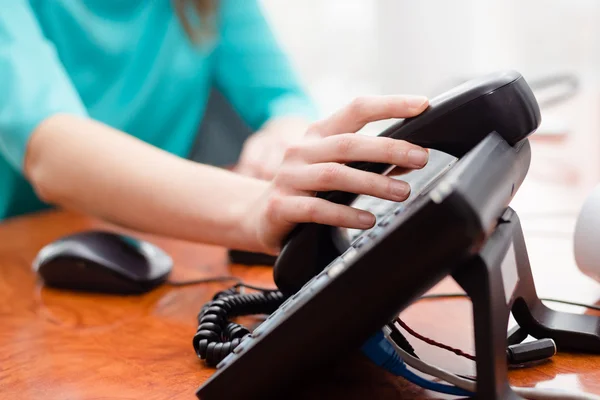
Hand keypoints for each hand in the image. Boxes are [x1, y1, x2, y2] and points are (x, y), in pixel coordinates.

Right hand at [245, 95, 430, 253]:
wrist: (259, 217)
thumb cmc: (306, 190)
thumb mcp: (334, 169)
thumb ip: (366, 163)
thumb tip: (410, 160)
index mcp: (318, 135)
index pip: (356, 109)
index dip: (389, 104)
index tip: (422, 105)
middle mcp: (301, 151)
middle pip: (348, 144)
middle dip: (388, 149)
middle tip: (420, 157)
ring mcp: (288, 178)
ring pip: (334, 175)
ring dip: (372, 183)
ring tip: (402, 192)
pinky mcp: (280, 206)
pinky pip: (316, 210)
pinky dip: (345, 215)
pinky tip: (368, 220)